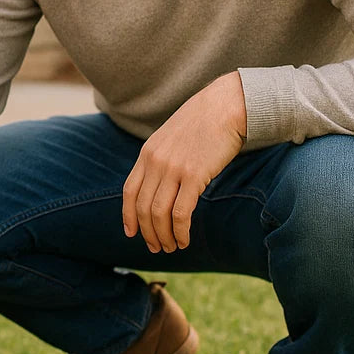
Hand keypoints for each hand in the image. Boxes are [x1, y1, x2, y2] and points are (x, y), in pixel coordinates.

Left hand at [122, 72, 246, 253]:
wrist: (225, 105)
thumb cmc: (203, 123)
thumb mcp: (171, 138)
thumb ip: (161, 159)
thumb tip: (160, 186)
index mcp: (147, 153)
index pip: (129, 192)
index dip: (128, 216)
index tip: (131, 233)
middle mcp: (155, 161)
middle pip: (142, 207)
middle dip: (147, 233)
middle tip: (157, 248)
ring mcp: (173, 168)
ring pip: (159, 213)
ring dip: (163, 236)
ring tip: (171, 247)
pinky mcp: (194, 175)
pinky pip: (180, 212)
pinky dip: (180, 231)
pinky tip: (185, 239)